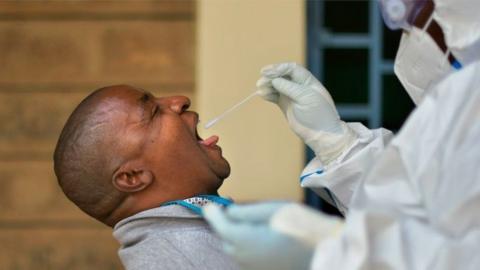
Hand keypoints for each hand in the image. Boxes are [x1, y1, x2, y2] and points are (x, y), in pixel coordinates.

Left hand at [204, 202, 342, 269]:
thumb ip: (245, 211)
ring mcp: (253, 267)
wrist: (324, 251)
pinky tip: (262, 237)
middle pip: (227, 239)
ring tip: (252, 223)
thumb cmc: (300, 226)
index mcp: (243, 239)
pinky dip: (249, 246)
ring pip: (237, 250)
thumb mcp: (272, 210)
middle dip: (227, 225)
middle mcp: (244, 257)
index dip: (213, 214)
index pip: (220, 226)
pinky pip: (248, 258)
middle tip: (233, 210)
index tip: (210, 205)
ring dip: (238, 236)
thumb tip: (229, 212)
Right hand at [257, 62, 356, 163]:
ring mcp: (291, 95)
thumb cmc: (318, 114)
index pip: (291, 69)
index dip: (278, 68)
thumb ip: (289, 87)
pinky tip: (262, 95)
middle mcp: (299, 86)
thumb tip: (274, 80)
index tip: (266, 71)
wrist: (320, 133)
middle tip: (260, 82)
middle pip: (281, 76)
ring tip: (260, 90)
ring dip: (267, 86)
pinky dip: (268, 94)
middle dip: (270, 77)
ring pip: (276, 86)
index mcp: (307, 81)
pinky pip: (274, 96)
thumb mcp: (305, 97)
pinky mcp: (285, 105)